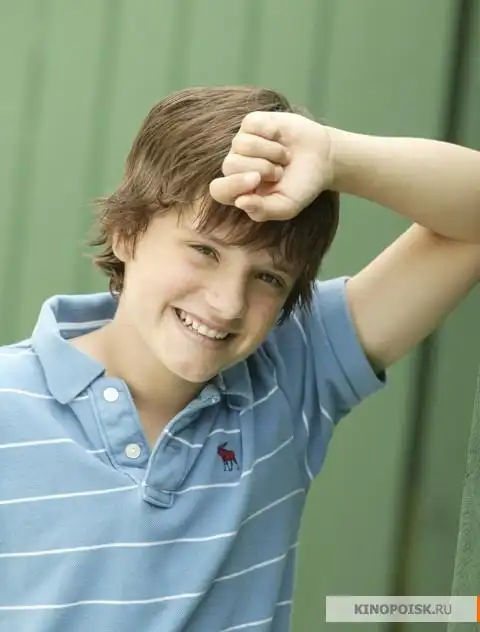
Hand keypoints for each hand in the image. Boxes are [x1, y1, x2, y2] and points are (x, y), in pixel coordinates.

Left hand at [209, 111, 333, 220]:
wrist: (323, 159)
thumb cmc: (302, 186)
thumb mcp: (286, 206)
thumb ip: (262, 210)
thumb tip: (240, 202)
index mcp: (239, 191)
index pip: (219, 190)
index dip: (234, 184)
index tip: (256, 179)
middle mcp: (236, 166)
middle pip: (230, 165)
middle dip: (262, 168)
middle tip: (280, 172)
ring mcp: (241, 143)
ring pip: (242, 144)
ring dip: (271, 151)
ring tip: (284, 157)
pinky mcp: (251, 123)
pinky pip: (252, 125)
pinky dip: (271, 132)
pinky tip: (280, 137)